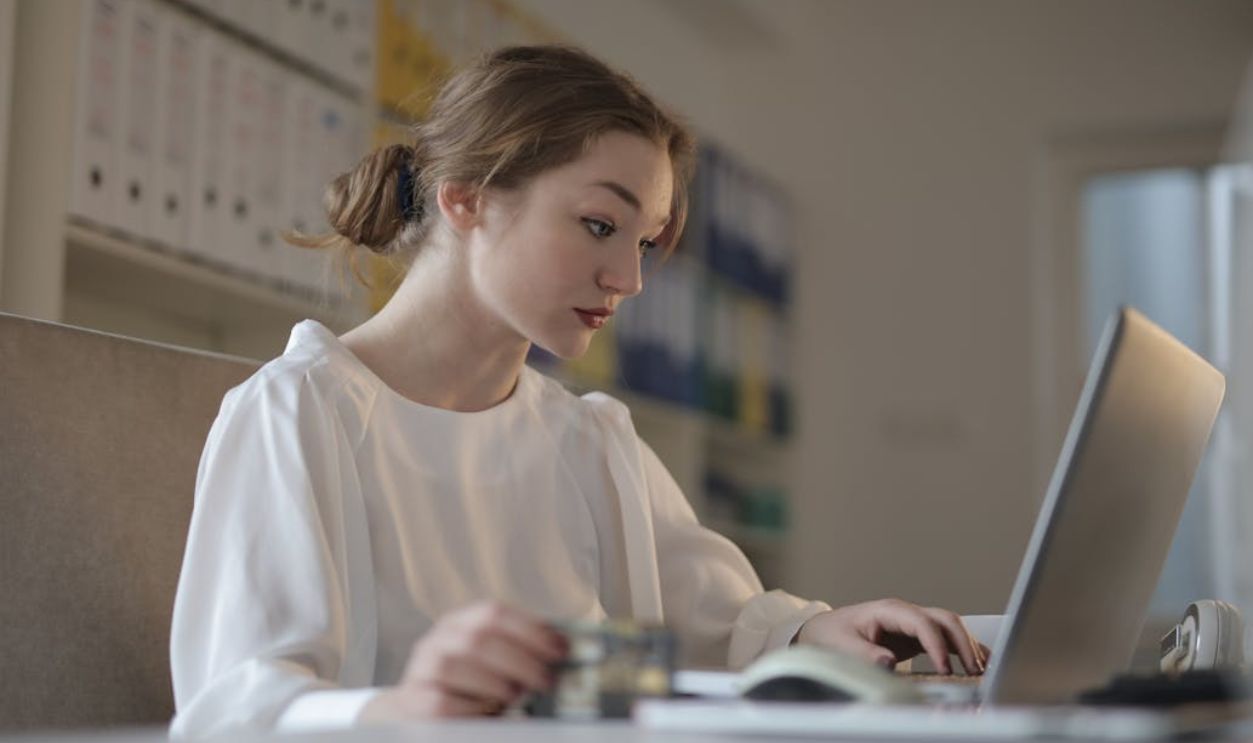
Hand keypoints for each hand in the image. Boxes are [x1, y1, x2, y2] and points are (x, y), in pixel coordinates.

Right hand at [359, 601, 566, 721]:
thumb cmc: (469, 688)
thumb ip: (520, 655)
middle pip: (478, 639)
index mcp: (460, 622)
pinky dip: (471, 709)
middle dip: (520, 660)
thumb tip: (564, 655)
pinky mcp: (413, 701)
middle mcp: (437, 640)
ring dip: (494, 682)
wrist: (420, 714)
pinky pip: (441, 702)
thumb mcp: (493, 664)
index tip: (560, 649)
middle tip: (547, 681)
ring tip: (518, 698)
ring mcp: (421, 669)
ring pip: (454, 665)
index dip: (531, 629)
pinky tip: (490, 715)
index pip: (494, 612)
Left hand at [796, 599, 989, 674]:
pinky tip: (977, 663)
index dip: (937, 646)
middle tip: (974, 670)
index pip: (923, 623)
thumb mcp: (843, 646)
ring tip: (981, 670)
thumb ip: (864, 654)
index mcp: (889, 611)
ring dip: (968, 646)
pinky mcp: (916, 636)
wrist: (824, 631)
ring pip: (950, 627)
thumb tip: (888, 661)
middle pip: (944, 620)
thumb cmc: (832, 635)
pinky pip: (945, 638)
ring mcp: (912, 623)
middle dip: (963, 643)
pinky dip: (963, 649)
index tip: (946, 669)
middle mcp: (905, 613)